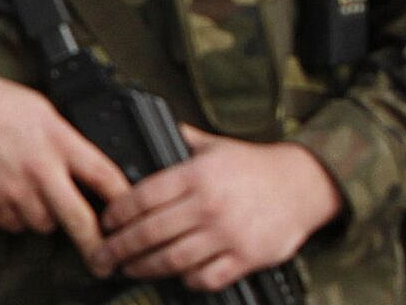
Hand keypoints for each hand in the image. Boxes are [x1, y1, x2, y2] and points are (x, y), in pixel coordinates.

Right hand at [0, 59, 128, 275]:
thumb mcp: (40, 110)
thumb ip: (66, 139)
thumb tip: (89, 165)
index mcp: (58, 139)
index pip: (106, 176)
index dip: (127, 201)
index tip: (137, 216)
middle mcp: (40, 168)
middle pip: (80, 219)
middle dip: (97, 246)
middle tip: (106, 262)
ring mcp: (14, 190)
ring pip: (45, 223)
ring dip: (44, 215)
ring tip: (28, 186)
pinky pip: (15, 223)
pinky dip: (15, 214)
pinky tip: (5, 187)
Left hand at [93, 126, 342, 291]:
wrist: (304, 184)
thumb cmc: (255, 165)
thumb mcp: (214, 145)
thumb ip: (180, 140)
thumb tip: (151, 126)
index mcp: (196, 175)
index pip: (142, 196)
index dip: (117, 213)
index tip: (105, 222)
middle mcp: (209, 205)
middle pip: (150, 232)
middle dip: (119, 247)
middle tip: (102, 255)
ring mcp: (228, 234)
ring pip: (174, 259)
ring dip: (144, 267)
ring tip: (128, 268)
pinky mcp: (247, 258)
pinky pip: (207, 277)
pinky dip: (187, 280)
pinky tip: (175, 276)